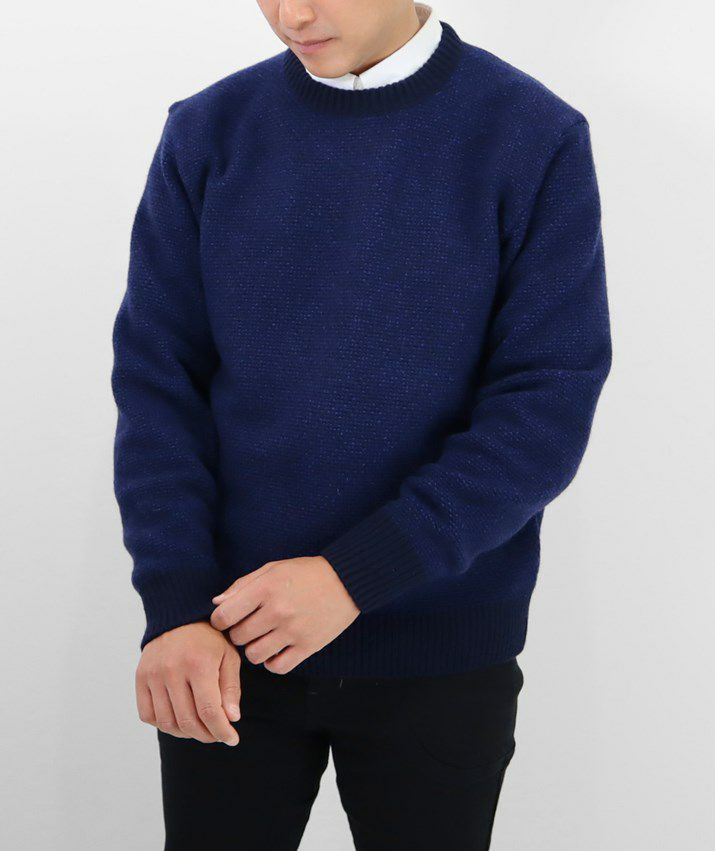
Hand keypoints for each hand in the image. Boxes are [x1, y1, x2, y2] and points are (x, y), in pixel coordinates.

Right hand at [135, 621, 240, 745]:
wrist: (179, 616)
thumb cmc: (209, 639)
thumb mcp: (228, 656)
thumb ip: (231, 688)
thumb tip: (231, 719)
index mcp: (199, 664)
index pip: (209, 711)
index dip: (222, 731)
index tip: (232, 739)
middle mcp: (172, 670)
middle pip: (188, 721)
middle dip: (207, 735)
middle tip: (217, 734)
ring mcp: (153, 674)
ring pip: (167, 722)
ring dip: (186, 733)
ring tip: (200, 728)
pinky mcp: (140, 677)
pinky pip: (148, 715)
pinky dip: (164, 724)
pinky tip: (179, 719)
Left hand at [210, 556, 359, 674]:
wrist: (347, 581)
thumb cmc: (306, 573)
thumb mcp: (273, 569)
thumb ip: (242, 585)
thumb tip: (217, 605)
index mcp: (266, 588)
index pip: (224, 616)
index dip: (219, 620)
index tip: (226, 619)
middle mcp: (278, 610)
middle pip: (238, 637)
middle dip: (238, 633)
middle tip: (248, 626)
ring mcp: (293, 631)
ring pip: (254, 655)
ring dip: (253, 649)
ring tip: (262, 638)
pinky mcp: (308, 646)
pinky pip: (277, 667)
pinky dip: (272, 662)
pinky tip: (276, 650)